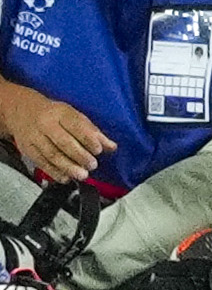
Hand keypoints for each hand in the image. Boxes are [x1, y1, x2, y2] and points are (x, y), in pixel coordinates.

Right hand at [0, 83, 114, 181]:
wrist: (22, 111)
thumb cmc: (53, 114)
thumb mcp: (74, 116)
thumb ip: (93, 131)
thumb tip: (111, 146)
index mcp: (61, 113)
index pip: (76, 126)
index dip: (88, 139)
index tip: (99, 150)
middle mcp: (47, 124)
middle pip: (64, 142)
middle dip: (80, 155)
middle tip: (92, 165)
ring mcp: (35, 137)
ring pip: (52, 154)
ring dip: (68, 167)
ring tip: (82, 174)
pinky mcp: (27, 149)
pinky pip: (41, 162)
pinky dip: (54, 172)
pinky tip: (65, 177)